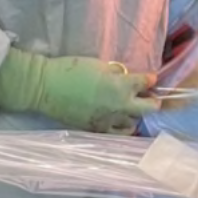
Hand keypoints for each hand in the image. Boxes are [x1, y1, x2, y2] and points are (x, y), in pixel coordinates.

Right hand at [0, 48, 157, 132]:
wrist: (45, 88)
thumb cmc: (70, 70)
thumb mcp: (97, 64)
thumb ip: (115, 72)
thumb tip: (123, 76)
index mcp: (121, 86)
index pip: (146, 82)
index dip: (149, 79)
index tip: (149, 78)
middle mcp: (120, 105)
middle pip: (149, 108)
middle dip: (152, 101)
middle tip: (149, 98)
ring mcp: (109, 121)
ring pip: (133, 123)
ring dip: (135, 115)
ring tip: (129, 110)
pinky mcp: (97, 130)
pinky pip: (116, 134)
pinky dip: (120, 128)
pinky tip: (118, 123)